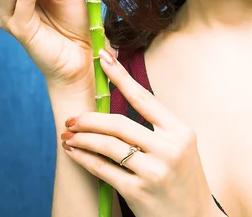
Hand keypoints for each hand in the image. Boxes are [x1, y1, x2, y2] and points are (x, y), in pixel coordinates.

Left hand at [60, 49, 217, 216]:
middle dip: (90, 118)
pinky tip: (74, 153)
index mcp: (180, 131)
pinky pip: (104, 170)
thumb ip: (157, 128)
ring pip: (108, 146)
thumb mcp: (180, 148)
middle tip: (71, 117)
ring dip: (83, 139)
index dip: (121, 76)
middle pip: (120, 123)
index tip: (103, 58)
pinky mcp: (139, 193)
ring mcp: (155, 171)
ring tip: (68, 135)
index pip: (144, 98)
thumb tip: (122, 102)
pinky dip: (84, 159)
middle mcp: (169, 149)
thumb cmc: (183, 181)